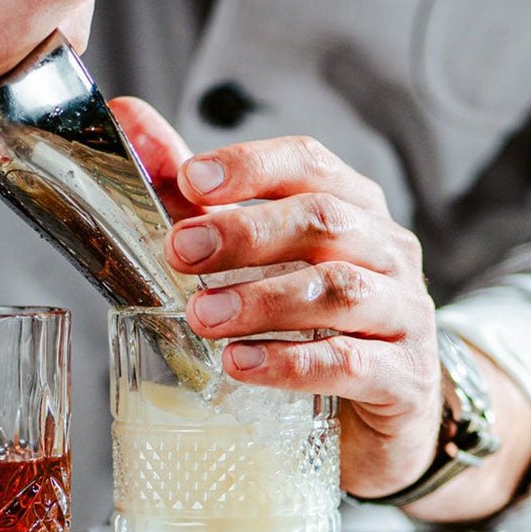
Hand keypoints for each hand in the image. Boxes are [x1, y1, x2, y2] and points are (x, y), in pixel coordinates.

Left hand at [112, 97, 530, 515]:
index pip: (310, 164)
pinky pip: (352, 363)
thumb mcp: (258, 258)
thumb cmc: (314, 323)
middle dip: (247, 232)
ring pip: (341, 290)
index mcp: (353, 210)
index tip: (189, 179)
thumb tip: (126, 118)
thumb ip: (196, 197)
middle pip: (324, 221)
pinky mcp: (404, 379)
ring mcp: (404, 315)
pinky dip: (292, 363)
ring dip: (264, 300)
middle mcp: (386, 252)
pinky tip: (241, 365)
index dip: (251, 166)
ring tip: (203, 317)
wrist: (379, 413)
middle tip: (181, 253)